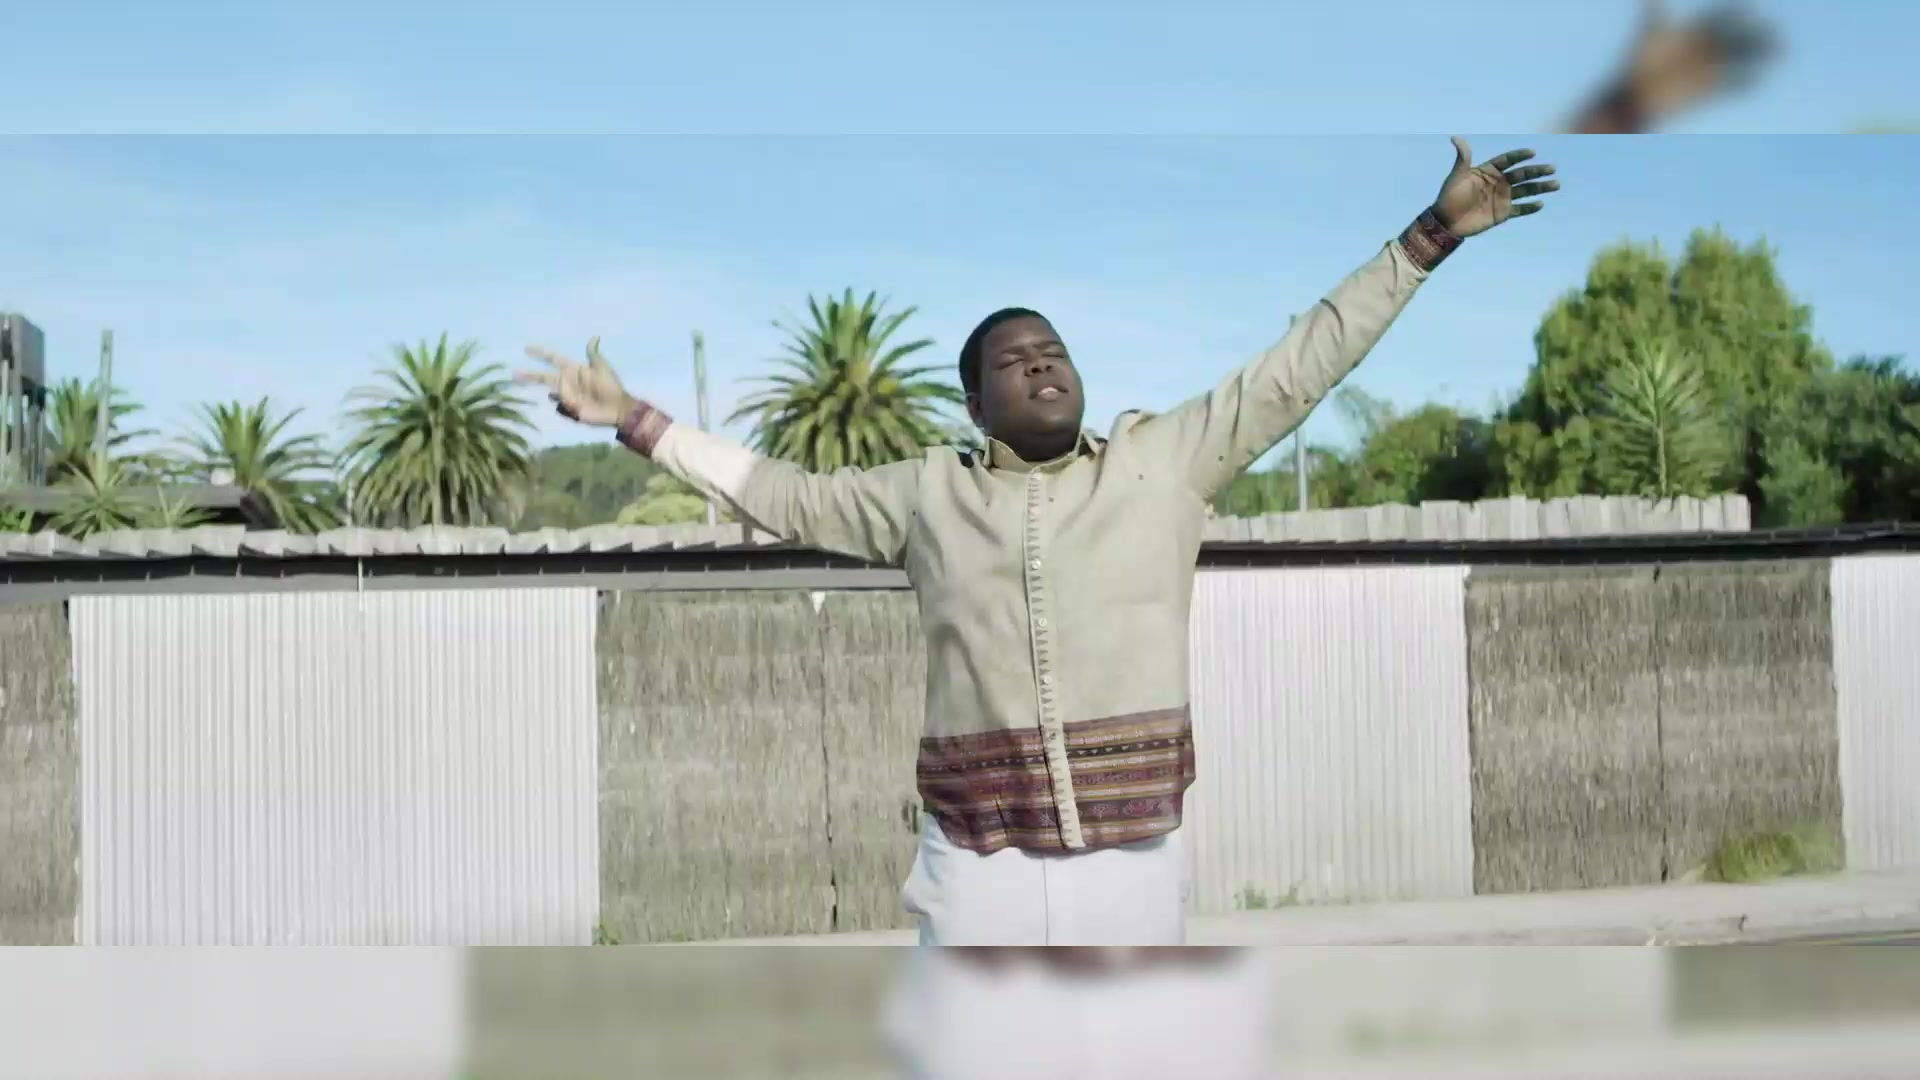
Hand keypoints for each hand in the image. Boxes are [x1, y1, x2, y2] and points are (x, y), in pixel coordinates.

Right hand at [517, 337, 636, 427]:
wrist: (617, 408)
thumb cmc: (611, 386)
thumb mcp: (602, 368)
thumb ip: (593, 354)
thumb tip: (595, 337)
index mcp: (573, 369)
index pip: (553, 359)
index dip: (540, 353)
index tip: (527, 348)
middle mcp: (567, 382)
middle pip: (543, 377)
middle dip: (529, 376)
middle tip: (514, 374)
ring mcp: (567, 396)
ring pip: (553, 395)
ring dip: (562, 396)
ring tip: (580, 400)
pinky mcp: (569, 410)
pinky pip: (560, 408)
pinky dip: (568, 408)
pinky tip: (581, 410)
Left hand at [1430, 139, 1558, 237]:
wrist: (1446, 221)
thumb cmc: (1450, 196)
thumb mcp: (1457, 176)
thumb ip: (1463, 158)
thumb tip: (1455, 137)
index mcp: (1489, 171)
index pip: (1508, 160)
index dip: (1519, 156)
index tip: (1532, 152)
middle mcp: (1499, 183)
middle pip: (1521, 174)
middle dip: (1537, 171)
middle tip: (1551, 168)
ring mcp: (1502, 198)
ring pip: (1525, 191)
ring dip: (1540, 187)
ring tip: (1555, 184)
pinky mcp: (1503, 214)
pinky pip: (1520, 209)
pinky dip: (1530, 208)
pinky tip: (1540, 204)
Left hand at [1620, 0, 1775, 120]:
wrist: (1636, 95)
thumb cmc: (1641, 61)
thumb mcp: (1650, 32)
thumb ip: (1654, 9)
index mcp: (1695, 31)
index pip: (1722, 17)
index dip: (1736, 12)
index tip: (1747, 9)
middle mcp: (1707, 47)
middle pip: (1738, 36)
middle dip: (1756, 34)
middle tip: (1772, 32)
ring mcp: (1710, 67)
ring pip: (1742, 57)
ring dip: (1760, 55)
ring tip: (1780, 51)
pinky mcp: (1710, 87)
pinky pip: (1735, 84)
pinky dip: (1746, 83)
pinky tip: (1757, 80)